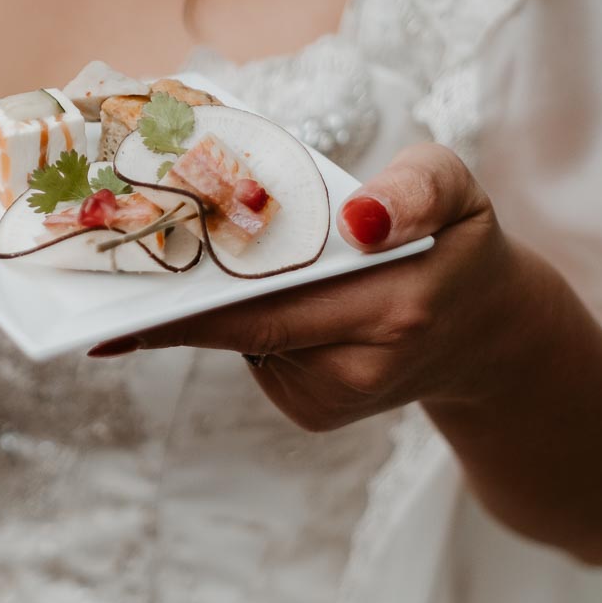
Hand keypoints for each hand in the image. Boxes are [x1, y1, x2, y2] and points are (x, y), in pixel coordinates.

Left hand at [91, 142, 507, 431]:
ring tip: (218, 259)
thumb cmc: (455, 243)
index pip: (268, 308)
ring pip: (243, 341)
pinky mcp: (314, 413)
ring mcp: (332, 401)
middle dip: (181, 299)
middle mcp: (360, 368)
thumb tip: (357, 217)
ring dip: (222, 303)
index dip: (190, 309)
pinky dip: (249, 324)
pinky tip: (276, 298)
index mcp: (394, 309)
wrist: (485, 335)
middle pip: (240, 330)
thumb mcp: (455, 189)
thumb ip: (414, 189)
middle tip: (117, 271)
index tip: (116, 316)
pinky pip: (257, 356)